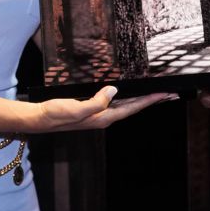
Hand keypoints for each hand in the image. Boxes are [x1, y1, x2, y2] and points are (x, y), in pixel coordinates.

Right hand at [30, 86, 173, 131]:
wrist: (39, 119)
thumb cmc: (56, 114)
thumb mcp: (76, 108)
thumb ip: (96, 102)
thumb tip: (114, 91)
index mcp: (104, 117)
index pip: (133, 107)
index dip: (150, 100)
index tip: (165, 94)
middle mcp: (105, 117)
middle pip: (134, 107)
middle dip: (152, 100)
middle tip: (169, 93)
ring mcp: (99, 114)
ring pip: (127, 105)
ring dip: (142, 99)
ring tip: (156, 93)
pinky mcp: (93, 109)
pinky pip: (116, 102)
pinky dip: (128, 97)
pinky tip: (130, 92)